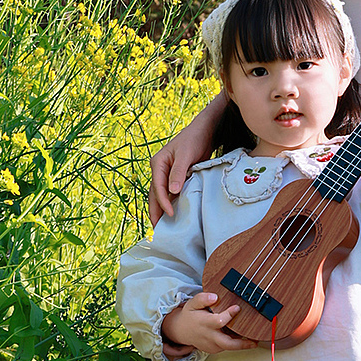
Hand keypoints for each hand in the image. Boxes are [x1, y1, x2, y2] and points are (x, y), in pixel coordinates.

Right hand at [149, 96, 223, 224]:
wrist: (205, 130)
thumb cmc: (194, 138)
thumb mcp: (187, 155)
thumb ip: (178, 172)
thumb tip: (172, 191)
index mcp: (158, 163)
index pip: (157, 187)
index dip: (163, 203)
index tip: (170, 215)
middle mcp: (159, 169)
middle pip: (155, 194)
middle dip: (156, 212)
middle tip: (158, 231)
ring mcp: (167, 173)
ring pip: (162, 195)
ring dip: (162, 210)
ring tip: (164, 227)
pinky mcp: (177, 176)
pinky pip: (171, 193)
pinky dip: (172, 203)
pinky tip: (176, 215)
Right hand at [161, 291, 249, 357]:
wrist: (181, 331)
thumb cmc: (190, 315)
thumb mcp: (192, 303)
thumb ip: (203, 299)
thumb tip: (214, 297)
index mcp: (205, 323)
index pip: (219, 321)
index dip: (229, 315)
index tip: (237, 308)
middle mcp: (209, 336)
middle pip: (227, 343)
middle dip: (242, 344)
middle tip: (255, 341)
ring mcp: (211, 345)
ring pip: (229, 347)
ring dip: (242, 344)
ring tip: (254, 339)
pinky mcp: (213, 350)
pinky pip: (226, 347)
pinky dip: (235, 343)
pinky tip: (242, 337)